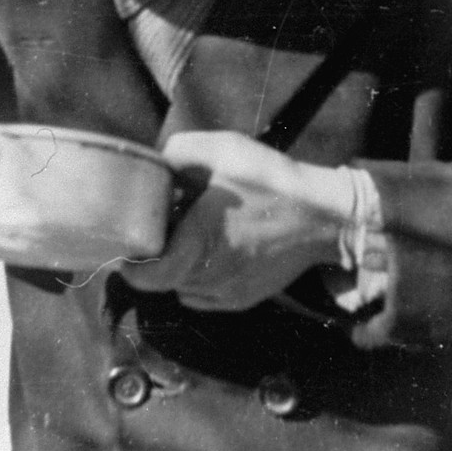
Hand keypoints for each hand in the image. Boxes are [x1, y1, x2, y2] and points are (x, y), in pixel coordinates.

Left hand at [120, 131, 353, 310]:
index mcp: (197, 243)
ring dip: (178, 265)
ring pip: (182, 287)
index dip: (129, 263)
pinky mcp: (243, 299)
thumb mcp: (222, 150)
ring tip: (191, 234)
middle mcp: (208, 277)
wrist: (326, 218)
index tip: (125, 244)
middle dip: (156, 256)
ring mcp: (226, 293)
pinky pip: (204, 295)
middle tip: (162, 227)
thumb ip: (177, 153)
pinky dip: (199, 277)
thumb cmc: (272, 182)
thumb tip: (154, 165)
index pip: (146, 275)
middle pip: (162, 279)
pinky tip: (214, 249)